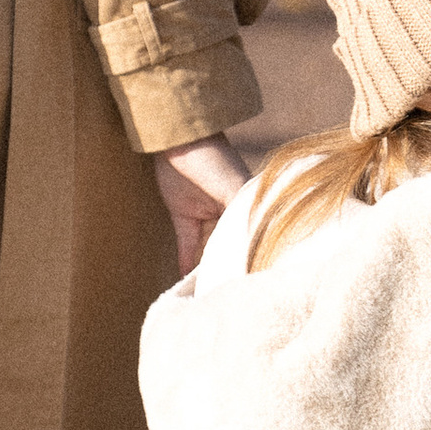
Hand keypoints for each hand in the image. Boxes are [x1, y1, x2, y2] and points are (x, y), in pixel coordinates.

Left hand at [153, 131, 252, 275]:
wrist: (177, 139)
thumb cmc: (213, 160)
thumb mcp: (236, 189)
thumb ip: (245, 217)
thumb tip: (253, 250)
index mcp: (247, 202)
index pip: (251, 235)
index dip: (251, 255)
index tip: (253, 279)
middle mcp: (229, 210)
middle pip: (230, 243)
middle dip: (229, 264)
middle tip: (229, 289)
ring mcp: (206, 213)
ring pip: (209, 247)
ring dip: (207, 266)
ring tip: (209, 290)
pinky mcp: (183, 215)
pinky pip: (187, 244)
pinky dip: (185, 261)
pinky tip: (186, 278)